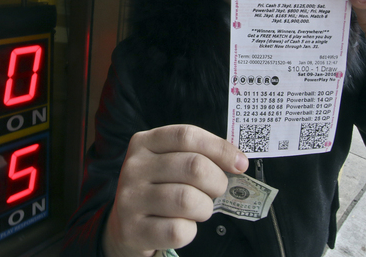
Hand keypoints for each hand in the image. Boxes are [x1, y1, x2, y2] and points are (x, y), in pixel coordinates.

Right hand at [103, 125, 247, 256]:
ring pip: (188, 200)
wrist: (125, 227)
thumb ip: (196, 155)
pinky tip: (182, 226)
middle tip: (216, 190)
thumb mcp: (169, 163)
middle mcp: (134, 167)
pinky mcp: (133, 230)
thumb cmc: (158, 189)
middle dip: (217, 182)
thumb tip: (238, 161)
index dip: (219, 148)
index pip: (187, 136)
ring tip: (199, 209)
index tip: (240, 163)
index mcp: (144, 142)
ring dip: (204, 208)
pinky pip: (178, 230)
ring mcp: (130, 198)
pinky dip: (190, 231)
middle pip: (193, 167)